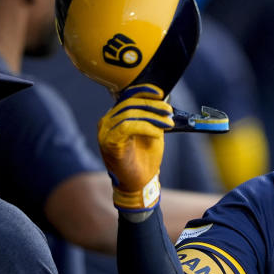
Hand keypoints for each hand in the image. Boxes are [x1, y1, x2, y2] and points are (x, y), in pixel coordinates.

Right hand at [98, 83, 174, 212]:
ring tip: (167, 123)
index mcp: (115, 117)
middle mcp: (107, 122)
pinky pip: (127, 126)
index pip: (127, 97)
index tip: (160, 93)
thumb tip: (163, 100)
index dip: (143, 91)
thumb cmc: (144, 157)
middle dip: (153, 105)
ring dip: (152, 117)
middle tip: (169, 112)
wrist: (139, 182)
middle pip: (130, 104)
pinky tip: (157, 133)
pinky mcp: (108, 142)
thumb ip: (152, 116)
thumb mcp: (152, 130)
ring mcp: (105, 132)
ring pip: (129, 114)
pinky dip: (145, 127)